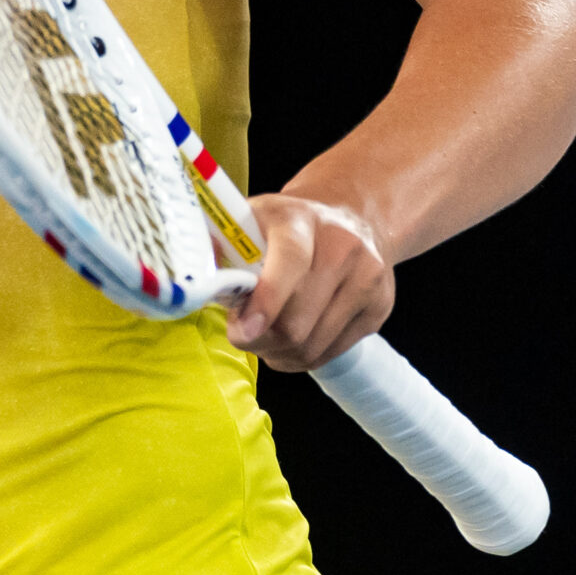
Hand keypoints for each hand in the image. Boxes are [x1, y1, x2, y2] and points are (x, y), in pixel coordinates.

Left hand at [224, 194, 395, 372]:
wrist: (350, 217)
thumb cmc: (286, 226)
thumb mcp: (250, 220)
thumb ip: (222, 248)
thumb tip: (195, 283)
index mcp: (301, 218)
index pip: (290, 261)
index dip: (266, 301)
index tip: (242, 331)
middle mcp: (343, 245)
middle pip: (299, 318)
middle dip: (261, 338)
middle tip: (242, 334)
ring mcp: (368, 277)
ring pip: (314, 344)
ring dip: (280, 353)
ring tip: (264, 338)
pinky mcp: (380, 307)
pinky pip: (332, 352)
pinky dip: (303, 357)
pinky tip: (290, 341)